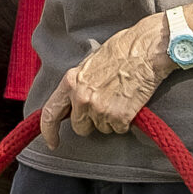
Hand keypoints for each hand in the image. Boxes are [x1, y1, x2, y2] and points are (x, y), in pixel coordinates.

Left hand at [38, 15, 173, 149]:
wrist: (145, 51)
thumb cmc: (120, 52)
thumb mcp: (88, 65)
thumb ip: (78, 85)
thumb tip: (75, 100)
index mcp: (70, 82)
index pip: (50, 113)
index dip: (48, 131)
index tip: (52, 142)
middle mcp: (81, 97)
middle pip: (79, 127)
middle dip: (90, 122)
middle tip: (104, 107)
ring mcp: (99, 108)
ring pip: (102, 129)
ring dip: (110, 120)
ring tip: (119, 99)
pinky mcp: (119, 116)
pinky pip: (119, 129)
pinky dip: (125, 122)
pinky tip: (129, 104)